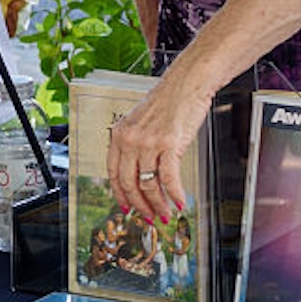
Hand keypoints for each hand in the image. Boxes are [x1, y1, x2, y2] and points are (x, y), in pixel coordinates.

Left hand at [105, 77, 207, 224]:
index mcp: (119, 134)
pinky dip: (175, 194)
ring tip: (166, 214)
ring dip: (159, 205)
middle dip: (140, 206)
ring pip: (149, 185)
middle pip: (129, 184)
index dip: (120, 195)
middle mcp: (130, 140)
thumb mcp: (141, 122)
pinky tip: (181, 202)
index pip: (113, 173)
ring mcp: (148, 142)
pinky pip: (169, 178)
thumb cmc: (168, 101)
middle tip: (149, 218)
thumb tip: (140, 175)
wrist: (187, 83)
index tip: (126, 207)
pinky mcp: (169, 144)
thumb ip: (136, 144)